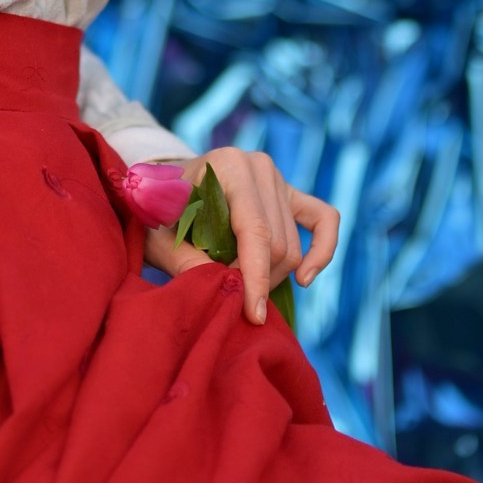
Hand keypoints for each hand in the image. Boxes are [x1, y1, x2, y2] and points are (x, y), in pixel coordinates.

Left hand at [143, 147, 339, 326]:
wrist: (165, 189)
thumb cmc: (159, 213)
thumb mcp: (158, 235)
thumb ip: (184, 260)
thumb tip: (227, 287)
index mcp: (228, 166)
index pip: (255, 231)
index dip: (256, 277)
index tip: (253, 315)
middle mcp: (259, 167)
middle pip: (278, 244)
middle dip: (257, 280)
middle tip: (227, 295)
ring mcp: (278, 178)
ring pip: (294, 245)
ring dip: (271, 276)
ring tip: (240, 285)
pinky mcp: (291, 193)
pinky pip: (324, 220)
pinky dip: (321, 251)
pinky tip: (305, 279)